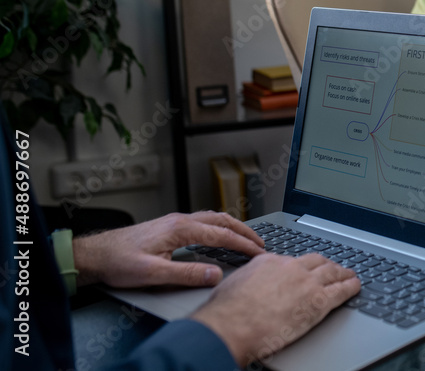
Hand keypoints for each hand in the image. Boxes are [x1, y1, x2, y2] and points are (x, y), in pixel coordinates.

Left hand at [73, 211, 265, 288]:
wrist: (96, 254)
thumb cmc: (119, 262)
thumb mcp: (153, 273)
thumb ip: (186, 274)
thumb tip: (215, 274)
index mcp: (180, 229)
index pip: (221, 235)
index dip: (242, 244)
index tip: (258, 252)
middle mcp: (180, 220)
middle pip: (221, 220)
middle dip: (244, 231)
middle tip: (260, 242)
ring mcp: (175, 221)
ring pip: (212, 218)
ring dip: (232, 226)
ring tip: (245, 236)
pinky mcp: (169, 226)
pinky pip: (203, 221)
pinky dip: (219, 226)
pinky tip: (218, 234)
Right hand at [191, 253, 359, 367]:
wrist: (231, 325)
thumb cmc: (226, 311)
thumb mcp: (235, 283)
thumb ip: (250, 279)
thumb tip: (251, 283)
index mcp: (270, 261)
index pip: (293, 260)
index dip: (303, 266)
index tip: (306, 269)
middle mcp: (291, 268)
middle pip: (317, 261)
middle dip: (327, 264)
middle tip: (333, 267)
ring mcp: (306, 283)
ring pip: (332, 272)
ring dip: (343, 273)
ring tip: (349, 275)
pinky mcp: (318, 301)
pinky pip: (341, 290)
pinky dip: (351, 287)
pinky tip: (355, 286)